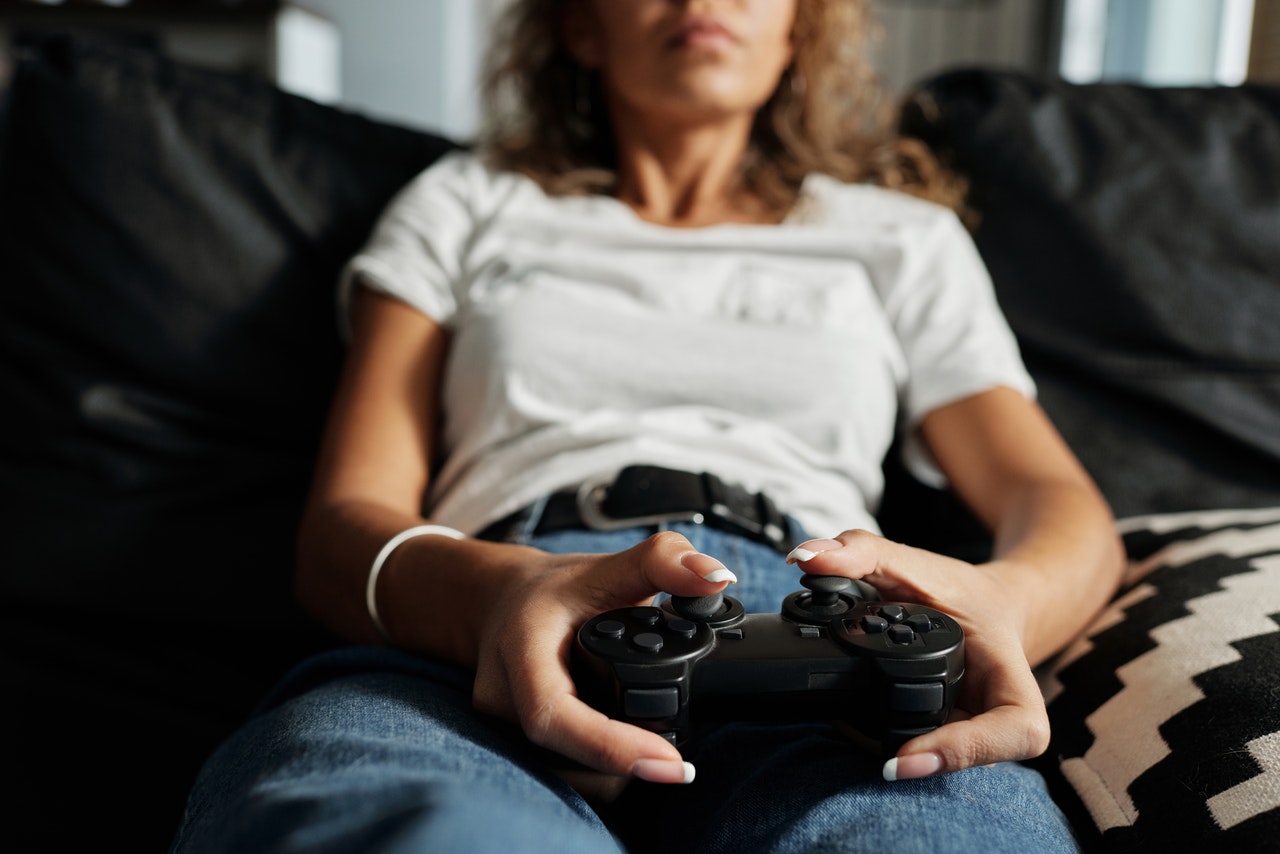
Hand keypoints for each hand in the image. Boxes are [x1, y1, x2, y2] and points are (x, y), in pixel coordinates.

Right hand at [470, 531, 736, 787]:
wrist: (506, 603)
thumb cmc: (556, 588)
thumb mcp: (608, 565)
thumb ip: (664, 561)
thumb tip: (718, 575)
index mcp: (520, 649)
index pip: (553, 715)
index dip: (609, 747)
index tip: (670, 762)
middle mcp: (503, 696)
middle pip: (564, 756)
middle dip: (625, 765)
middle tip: (680, 762)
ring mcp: (504, 727)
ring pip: (564, 774)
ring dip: (614, 772)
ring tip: (658, 752)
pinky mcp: (519, 744)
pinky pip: (563, 772)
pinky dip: (601, 770)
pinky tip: (630, 752)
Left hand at [787, 530, 1050, 778]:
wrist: (984, 609)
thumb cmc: (961, 593)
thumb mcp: (915, 564)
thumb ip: (861, 553)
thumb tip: (806, 557)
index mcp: (1011, 681)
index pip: (1014, 730)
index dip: (964, 751)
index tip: (906, 757)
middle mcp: (995, 717)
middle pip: (965, 757)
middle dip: (916, 757)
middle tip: (864, 745)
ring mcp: (968, 734)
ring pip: (936, 763)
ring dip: (895, 752)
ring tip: (852, 729)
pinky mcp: (944, 738)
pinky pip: (916, 750)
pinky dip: (882, 739)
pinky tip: (854, 725)